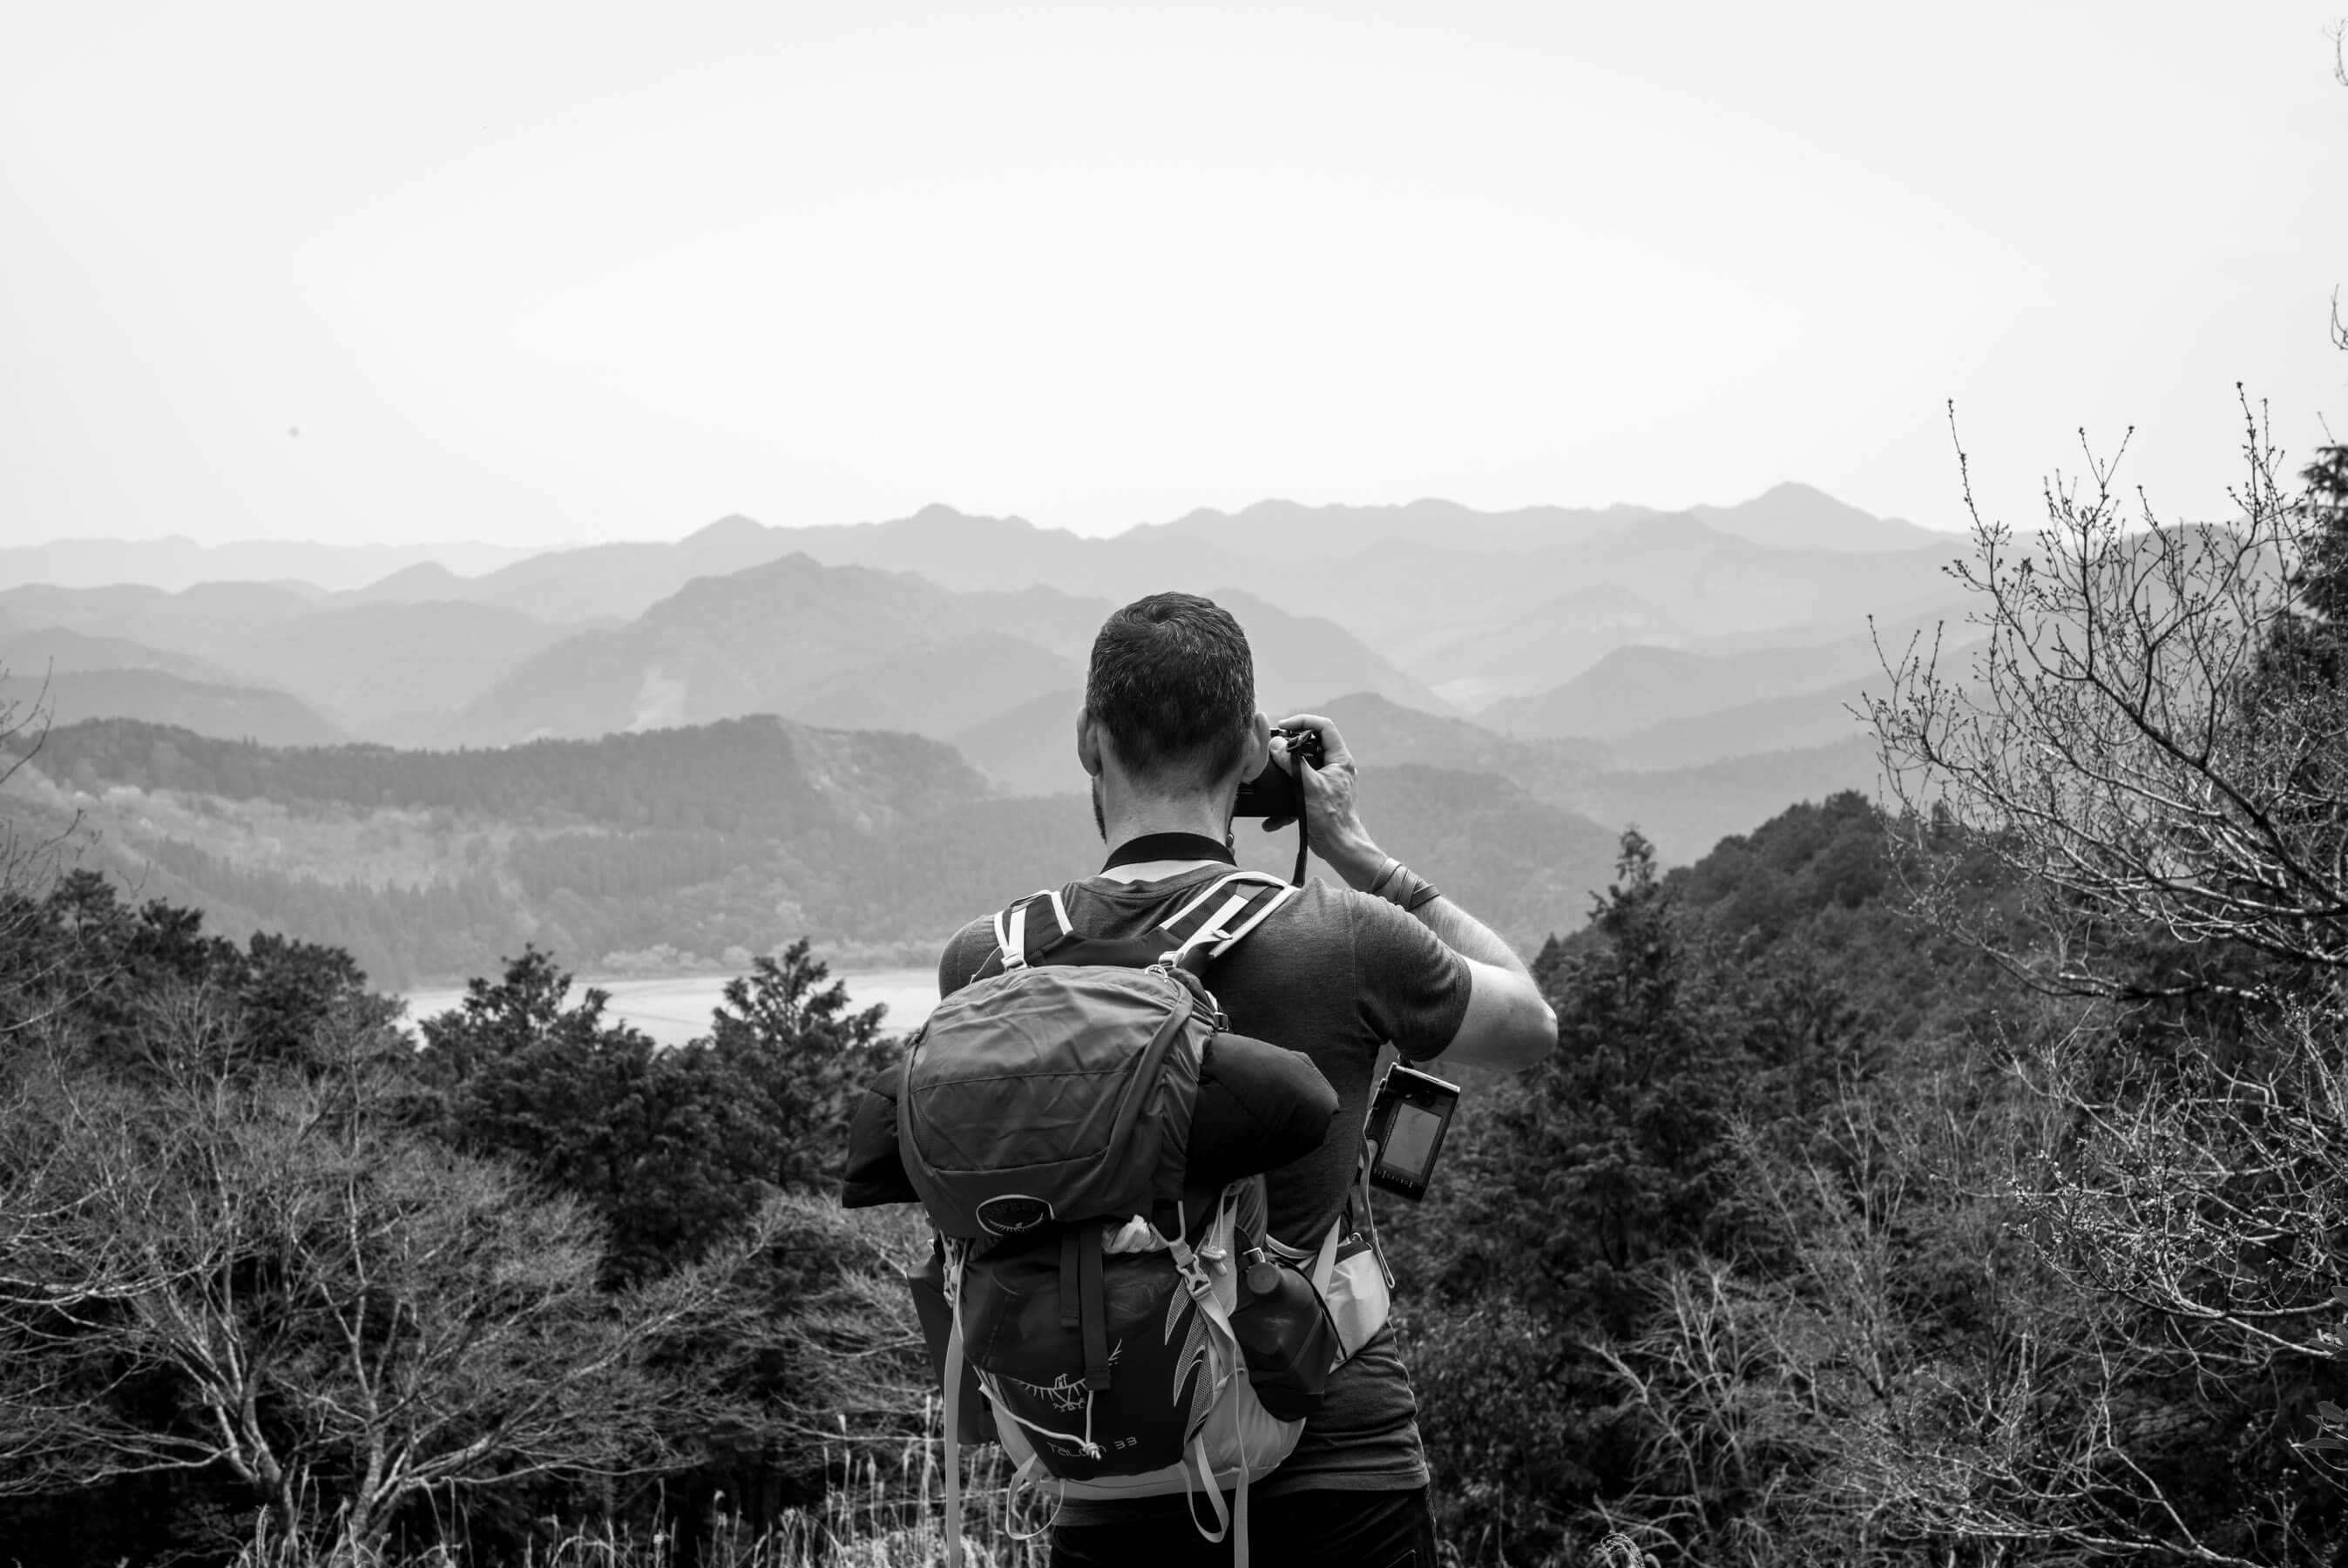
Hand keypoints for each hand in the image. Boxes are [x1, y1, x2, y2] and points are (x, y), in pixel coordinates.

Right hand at [1263, 712, 1386, 888]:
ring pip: (1301, 768)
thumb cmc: (1332, 818)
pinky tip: (1272, 819)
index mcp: (1339, 759)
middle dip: (1289, 747)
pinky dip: (1285, 801)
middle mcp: (1334, 768)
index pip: (1324, 726)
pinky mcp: (1317, 798)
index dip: (1303, 721)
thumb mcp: (1309, 786)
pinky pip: (1298, 791)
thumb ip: (1293, 763)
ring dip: (1284, 774)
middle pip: (1309, 745)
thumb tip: (1277, 745)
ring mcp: (1325, 783)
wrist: (1339, 848)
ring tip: (1270, 776)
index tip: (1283, 726)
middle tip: (1272, 748)